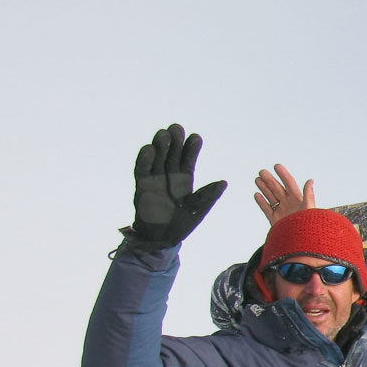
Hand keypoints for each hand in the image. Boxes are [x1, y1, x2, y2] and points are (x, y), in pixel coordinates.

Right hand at [128, 123, 226, 250]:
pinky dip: (144, 160)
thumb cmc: (182, 224)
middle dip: (175, 142)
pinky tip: (148, 149)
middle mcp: (169, 176)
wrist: (161, 238)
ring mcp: (155, 179)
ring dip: (160, 146)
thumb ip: (208, 195)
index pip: (188, 160)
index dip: (191, 149)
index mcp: (184, 179)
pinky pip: (142, 170)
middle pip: (172, 155)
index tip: (196, 137)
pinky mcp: (142, 186)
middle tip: (177, 128)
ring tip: (163, 134)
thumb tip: (224, 182)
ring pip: (157, 159)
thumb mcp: (198, 209)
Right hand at [253, 163, 315, 224]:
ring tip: (257, 179)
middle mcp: (290, 204)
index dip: (283, 174)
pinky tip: (256, 195)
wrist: (301, 243)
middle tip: (262, 171)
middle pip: (278, 189)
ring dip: (264, 188)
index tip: (276, 166)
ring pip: (271, 197)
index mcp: (298, 199)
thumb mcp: (310, 208)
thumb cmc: (309, 226)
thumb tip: (310, 181)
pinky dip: (262, 202)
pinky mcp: (275, 220)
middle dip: (270, 180)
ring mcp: (282, 212)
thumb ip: (309, 195)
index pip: (289, 183)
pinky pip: (267, 209)